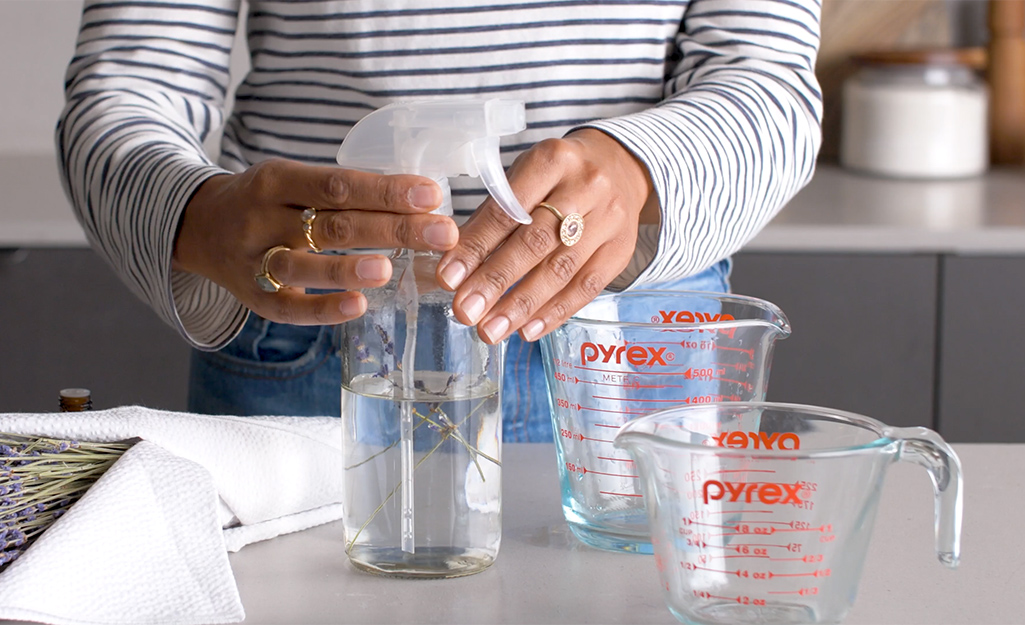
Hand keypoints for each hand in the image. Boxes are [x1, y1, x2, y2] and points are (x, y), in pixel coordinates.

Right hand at [173, 159, 457, 324]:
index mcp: (278, 179)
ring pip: (305, 265)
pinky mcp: (254, 298)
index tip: (432, 195)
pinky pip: (290, 308)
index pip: (339, 184)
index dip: (386, 191)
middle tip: (442, 233)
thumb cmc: (268, 202)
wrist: (197, 226)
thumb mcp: (293, 181)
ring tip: (391, 270)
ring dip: (349, 269)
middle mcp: (263, 218)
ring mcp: (255, 260)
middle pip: (333, 224)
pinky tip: (359, 306)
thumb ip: (344, 193)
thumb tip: (422, 204)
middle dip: (392, 229)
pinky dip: (324, 308)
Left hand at [436, 128, 654, 343]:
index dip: (476, 246)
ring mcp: (608, 220)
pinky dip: (554, 312)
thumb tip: (457, 265)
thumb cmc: (559, 177)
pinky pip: (587, 287)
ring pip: (561, 270)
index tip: (448, 278)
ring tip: (491, 330)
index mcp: (552, 160)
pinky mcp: (621, 250)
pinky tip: (527, 330)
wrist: (620, 167)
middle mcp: (585, 187)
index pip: (508, 211)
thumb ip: (494, 214)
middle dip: (495, 280)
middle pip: (535, 241)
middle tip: (465, 311)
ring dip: (521, 305)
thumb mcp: (526, 176)